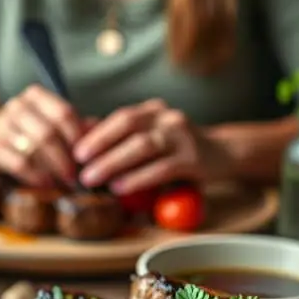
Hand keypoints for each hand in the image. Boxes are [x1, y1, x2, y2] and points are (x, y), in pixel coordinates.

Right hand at [0, 85, 84, 186]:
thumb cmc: (27, 131)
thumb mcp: (50, 123)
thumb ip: (77, 128)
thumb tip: (104, 137)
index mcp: (35, 96)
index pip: (63, 113)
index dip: (78, 137)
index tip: (89, 156)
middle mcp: (17, 106)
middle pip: (49, 133)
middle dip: (66, 158)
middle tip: (78, 176)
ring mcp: (3, 126)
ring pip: (34, 148)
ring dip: (54, 169)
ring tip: (66, 182)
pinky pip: (19, 163)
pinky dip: (36, 176)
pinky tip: (47, 184)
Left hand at [73, 100, 229, 193]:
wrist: (223, 154)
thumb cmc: (177, 150)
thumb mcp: (150, 137)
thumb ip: (120, 137)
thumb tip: (82, 136)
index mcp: (153, 110)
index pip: (120, 117)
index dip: (96, 133)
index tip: (74, 151)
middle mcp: (167, 117)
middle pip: (128, 127)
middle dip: (99, 146)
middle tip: (78, 166)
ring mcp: (182, 136)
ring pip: (142, 146)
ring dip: (114, 163)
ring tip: (93, 179)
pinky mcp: (193, 159)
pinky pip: (161, 168)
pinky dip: (138, 178)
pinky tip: (121, 187)